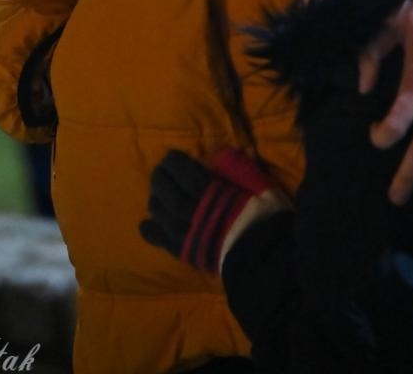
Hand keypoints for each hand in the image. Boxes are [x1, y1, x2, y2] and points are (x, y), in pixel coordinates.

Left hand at [140, 148, 286, 272]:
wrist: (267, 258)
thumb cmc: (266, 217)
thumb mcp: (259, 185)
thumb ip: (239, 168)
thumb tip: (222, 153)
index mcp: (213, 194)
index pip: (186, 174)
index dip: (175, 164)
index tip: (170, 156)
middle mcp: (196, 213)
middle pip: (170, 195)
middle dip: (161, 180)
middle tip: (158, 171)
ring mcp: (189, 236)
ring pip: (164, 217)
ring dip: (156, 202)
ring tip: (155, 194)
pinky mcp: (189, 255)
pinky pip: (165, 242)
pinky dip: (153, 234)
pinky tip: (145, 226)